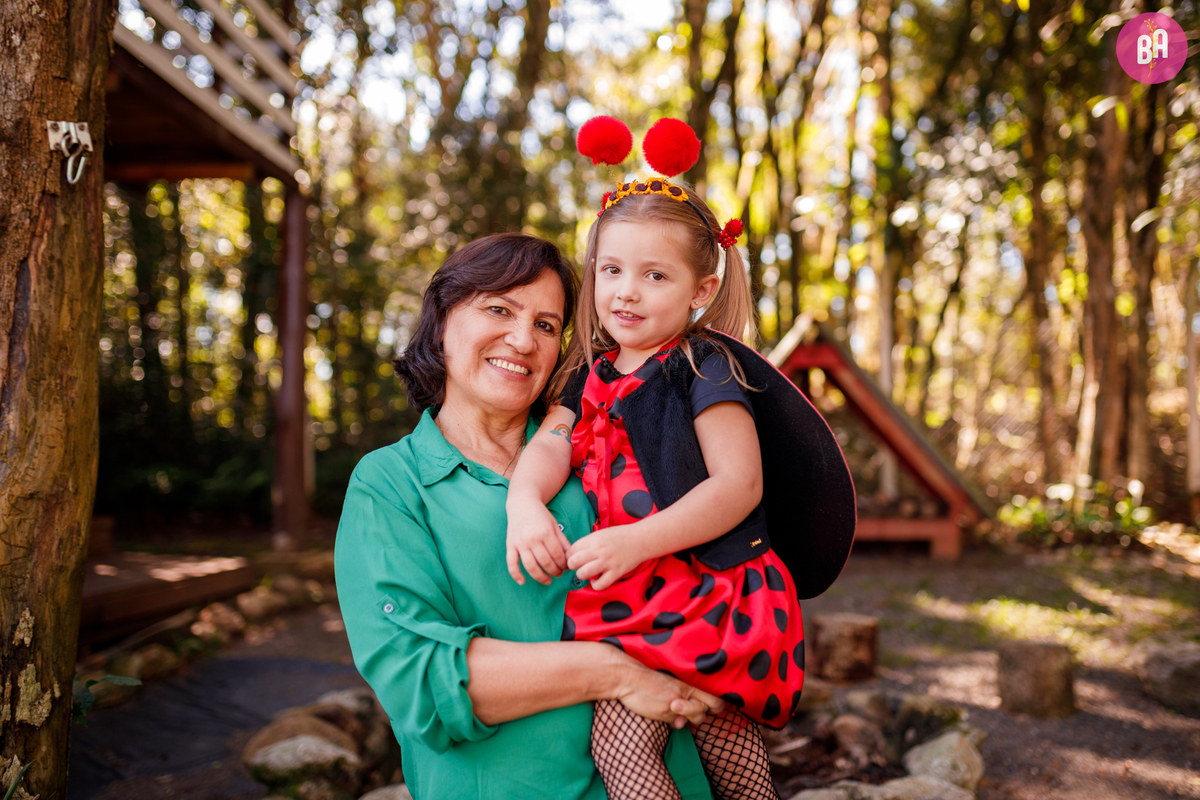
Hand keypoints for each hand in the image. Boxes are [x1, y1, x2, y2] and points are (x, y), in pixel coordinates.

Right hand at [505, 496, 570, 585]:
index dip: (564, 564)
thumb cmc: (540, 515)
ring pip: (530, 566)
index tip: (566, 567)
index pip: (557, 555)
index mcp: (545, 533)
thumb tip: (571, 556)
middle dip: (555, 571)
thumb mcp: (554, 525)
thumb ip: (563, 541)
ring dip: (540, 577)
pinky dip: (516, 574)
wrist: (522, 504)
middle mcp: (532, 539)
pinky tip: (522, 582)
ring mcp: (520, 543)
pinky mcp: (510, 545)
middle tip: (559, 574)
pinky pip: (511, 563)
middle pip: (546, 562)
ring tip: (548, 580)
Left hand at [566, 525, 645, 591]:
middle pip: (573, 562)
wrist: (640, 540)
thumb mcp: (601, 533)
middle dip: (572, 566)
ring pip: (583, 573)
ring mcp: (607, 562)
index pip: (571, 550)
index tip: (573, 557)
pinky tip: (597, 579)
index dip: (569, 555)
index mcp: (594, 539)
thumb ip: (588, 542)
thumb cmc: (620, 536)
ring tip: (586, 573)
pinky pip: (599, 585)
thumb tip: (573, 553)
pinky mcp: (616, 573)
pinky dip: (595, 584)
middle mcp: (599, 551)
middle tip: (578, 566)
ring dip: (582, 575)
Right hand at [609, 651, 725, 727]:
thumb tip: (684, 724)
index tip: (709, 707)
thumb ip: (682, 700)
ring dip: (686, 719)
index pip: (715, 700)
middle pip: (707, 711)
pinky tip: (661, 711)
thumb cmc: (646, 681)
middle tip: (686, 708)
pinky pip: (676, 724)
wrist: (627, 678)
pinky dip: (672, 722)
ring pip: (695, 718)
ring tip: (672, 709)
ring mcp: (677, 702)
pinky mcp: (666, 711)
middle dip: (699, 714)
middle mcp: (686, 692)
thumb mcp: (669, 685)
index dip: (716, 706)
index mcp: (688, 682)